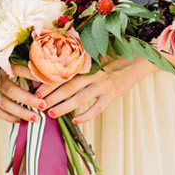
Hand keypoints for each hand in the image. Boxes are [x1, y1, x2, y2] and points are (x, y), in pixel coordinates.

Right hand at [0, 62, 46, 123]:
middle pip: (11, 90)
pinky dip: (8, 117)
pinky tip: (20, 120)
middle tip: (43, 105)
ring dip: (21, 112)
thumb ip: (25, 62)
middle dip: (28, 99)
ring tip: (36, 118)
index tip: (50, 81)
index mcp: (0, 63)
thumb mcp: (9, 55)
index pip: (19, 70)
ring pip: (4, 104)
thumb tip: (46, 69)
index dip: (34, 76)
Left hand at [33, 55, 154, 123]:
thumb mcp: (96, 54)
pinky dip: (86, 115)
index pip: (64, 74)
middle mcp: (92, 73)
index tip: (36, 90)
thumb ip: (80, 61)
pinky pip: (97, 108)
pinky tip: (75, 121)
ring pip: (79, 98)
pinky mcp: (112, 95)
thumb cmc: (114, 57)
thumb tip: (59, 68)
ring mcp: (103, 85)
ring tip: (51, 114)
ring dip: (64, 107)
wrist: (138, 60)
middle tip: (38, 104)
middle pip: (68, 86)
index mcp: (87, 63)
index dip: (49, 82)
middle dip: (52, 96)